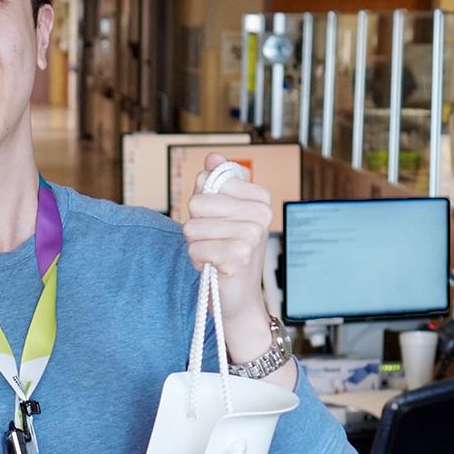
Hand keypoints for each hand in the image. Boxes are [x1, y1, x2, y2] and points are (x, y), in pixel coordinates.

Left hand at [183, 153, 277, 361]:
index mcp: (260, 196)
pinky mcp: (239, 257)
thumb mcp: (220, 212)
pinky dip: (197, 260)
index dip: (202, 204)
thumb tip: (213, 157)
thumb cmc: (226, 250)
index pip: (206, 181)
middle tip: (215, 241)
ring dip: (196, 244)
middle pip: (197, 203)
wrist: (238, 296)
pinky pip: (195, 248)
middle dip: (196, 225)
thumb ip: (216, 183)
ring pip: (192, 227)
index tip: (219, 221)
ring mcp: (252, 235)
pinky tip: (215, 267)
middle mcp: (261, 213)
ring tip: (215, 254)